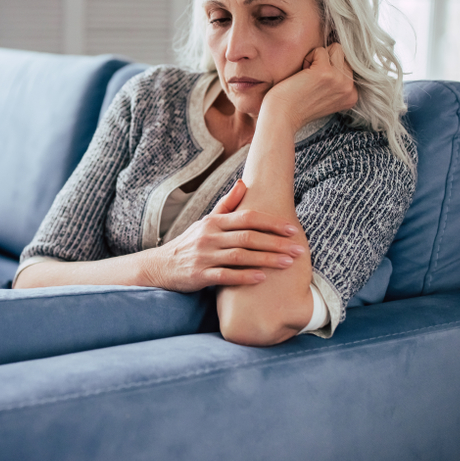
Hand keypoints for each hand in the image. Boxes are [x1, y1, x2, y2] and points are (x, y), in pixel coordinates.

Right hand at [143, 180, 302, 292]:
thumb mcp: (206, 221)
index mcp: (213, 222)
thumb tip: (244, 182)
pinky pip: (225, 275)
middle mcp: (209, 237)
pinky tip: (262, 278)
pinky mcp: (199, 275)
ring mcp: (204, 256)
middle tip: (298, 249)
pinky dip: (244, 277)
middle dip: (276, 243)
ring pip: (240, 256)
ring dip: (266, 259)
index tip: (292, 229)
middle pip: (248, 237)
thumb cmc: (190, 242)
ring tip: (288, 263)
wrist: (161, 265)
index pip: (247, 218)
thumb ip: (227, 204)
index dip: (271, 223)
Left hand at [267, 43, 358, 131]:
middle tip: (309, 81)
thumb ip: (336, 81)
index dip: (328, 69)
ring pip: (335, 49)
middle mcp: (349, 88)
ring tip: (306, 76)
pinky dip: (307, 58)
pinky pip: (319, 50)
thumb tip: (336, 53)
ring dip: (317, 58)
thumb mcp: (325, 96)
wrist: (281, 117)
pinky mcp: (325, 72)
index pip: (347, 65)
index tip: (315, 88)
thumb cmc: (295, 106)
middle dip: (324, 62)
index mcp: (351, 95)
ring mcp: (339, 79)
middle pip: (342, 55)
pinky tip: (300, 75)